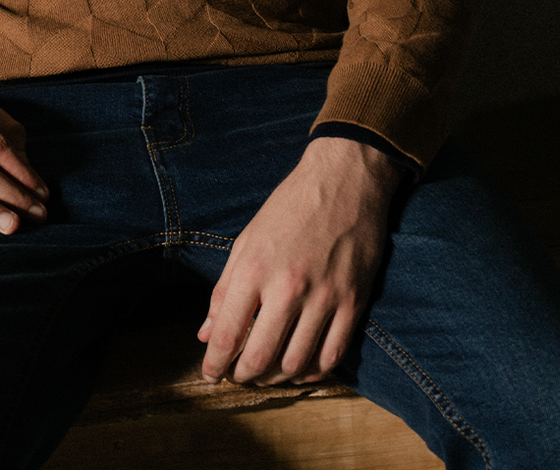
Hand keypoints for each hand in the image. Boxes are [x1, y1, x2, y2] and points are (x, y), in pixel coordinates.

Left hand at [198, 136, 402, 385]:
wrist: (344, 179)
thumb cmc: (290, 207)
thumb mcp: (247, 240)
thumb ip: (224, 289)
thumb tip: (205, 334)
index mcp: (254, 268)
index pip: (228, 334)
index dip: (215, 364)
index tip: (210, 376)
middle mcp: (287, 287)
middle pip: (260, 358)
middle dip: (243, 376)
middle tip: (238, 377)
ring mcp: (324, 297)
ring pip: (296, 364)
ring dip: (277, 380)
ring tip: (267, 375)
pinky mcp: (353, 301)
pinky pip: (332, 356)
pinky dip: (313, 372)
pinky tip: (301, 369)